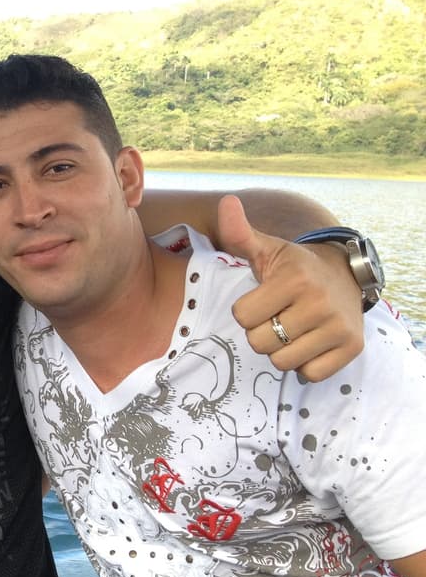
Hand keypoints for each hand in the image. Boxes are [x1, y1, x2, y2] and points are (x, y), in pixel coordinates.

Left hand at [219, 195, 363, 380]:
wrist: (344, 274)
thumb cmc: (295, 266)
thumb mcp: (268, 248)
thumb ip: (239, 233)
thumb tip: (226, 202)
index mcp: (294, 279)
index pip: (242, 317)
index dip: (246, 311)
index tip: (262, 299)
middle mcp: (319, 303)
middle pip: (260, 342)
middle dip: (261, 332)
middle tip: (277, 316)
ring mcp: (339, 326)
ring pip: (283, 361)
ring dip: (281, 350)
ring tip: (292, 329)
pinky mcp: (352, 346)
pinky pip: (310, 374)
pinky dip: (305, 364)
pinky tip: (309, 343)